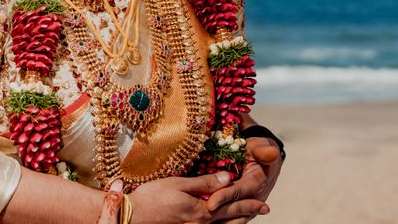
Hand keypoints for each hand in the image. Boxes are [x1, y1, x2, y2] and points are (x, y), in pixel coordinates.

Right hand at [129, 173, 267, 223]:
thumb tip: (227, 178)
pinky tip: (222, 221)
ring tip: (248, 216)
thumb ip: (204, 183)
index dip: (248, 203)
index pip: (231, 206)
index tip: (264, 201)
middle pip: (231, 220)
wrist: (133, 216)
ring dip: (237, 220)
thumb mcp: (179, 184)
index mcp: (202, 212)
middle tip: (264, 209)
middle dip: (248, 214)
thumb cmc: (153, 198)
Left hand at [206, 138, 282, 222]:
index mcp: (257, 183)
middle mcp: (252, 198)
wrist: (261, 160)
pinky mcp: (239, 209)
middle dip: (216, 213)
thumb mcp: (260, 147)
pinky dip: (216, 220)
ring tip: (196, 222)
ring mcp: (247, 206)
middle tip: (198, 216)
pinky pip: (227, 218)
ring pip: (230, 217)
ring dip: (215, 220)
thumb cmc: (257, 151)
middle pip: (233, 209)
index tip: (210, 204)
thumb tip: (271, 153)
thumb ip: (263, 150)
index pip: (238, 193)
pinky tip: (199, 221)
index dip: (224, 197)